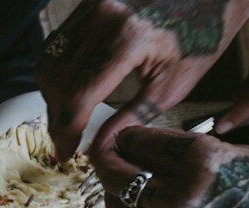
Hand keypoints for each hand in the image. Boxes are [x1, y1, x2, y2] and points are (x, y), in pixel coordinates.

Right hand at [38, 0, 248, 157]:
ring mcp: (91, 8)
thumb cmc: (200, 40)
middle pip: (58, 80)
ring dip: (52, 96)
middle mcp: (102, 19)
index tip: (66, 152)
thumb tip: (99, 147)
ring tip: (66, 117)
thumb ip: (132, 117)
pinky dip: (56, 73)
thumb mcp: (172, 85)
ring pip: (48, 63)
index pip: (81, 94)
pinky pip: (55, 46)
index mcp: (129, 39)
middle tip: (64, 140)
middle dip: (57, 116)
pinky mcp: (86, 6)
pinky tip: (69, 91)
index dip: (68, 129)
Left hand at [91, 126, 248, 207]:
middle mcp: (182, 195)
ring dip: (111, 187)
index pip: (140, 141)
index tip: (122, 134)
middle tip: (104, 152)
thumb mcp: (237, 154)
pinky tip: (132, 202)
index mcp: (202, 161)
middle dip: (106, 159)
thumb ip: (188, 148)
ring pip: (117, 203)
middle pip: (118, 173)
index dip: (126, 136)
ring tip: (117, 177)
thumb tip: (143, 142)